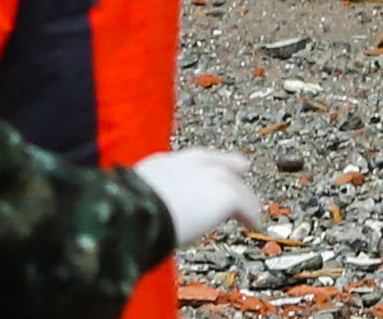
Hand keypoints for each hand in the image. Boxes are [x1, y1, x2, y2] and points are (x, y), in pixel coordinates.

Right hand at [131, 147, 266, 246]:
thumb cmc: (128, 212)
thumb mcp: (132, 200)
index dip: (197, 172)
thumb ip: (143, 202)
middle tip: (238, 177)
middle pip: (217, 159)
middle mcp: (186, 163)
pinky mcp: (224, 192)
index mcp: (161, 164)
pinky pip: (245, 203)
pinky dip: (251, 214)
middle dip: (229, 168)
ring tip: (251, 209)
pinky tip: (254, 224)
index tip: (201, 180)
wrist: (138, 211)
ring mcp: (208, 174)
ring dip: (244, 196)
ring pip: (235, 181)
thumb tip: (138, 219)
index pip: (186, 162)